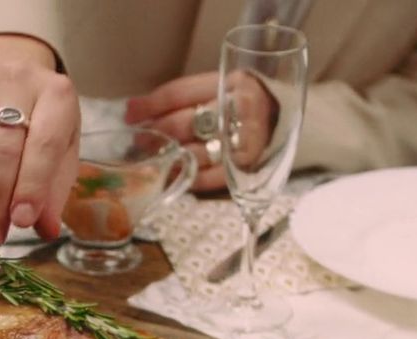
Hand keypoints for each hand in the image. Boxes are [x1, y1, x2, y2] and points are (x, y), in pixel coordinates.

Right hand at [0, 35, 80, 245]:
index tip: (20, 222)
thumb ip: (54, 188)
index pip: (44, 144)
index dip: (31, 185)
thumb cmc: (39, 116)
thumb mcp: (61, 147)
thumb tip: (45, 229)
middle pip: (0, 148)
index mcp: (56, 94)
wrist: (6, 64)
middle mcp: (15, 79)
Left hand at [125, 71, 277, 192]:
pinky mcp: (247, 167)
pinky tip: (176, 175)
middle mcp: (239, 109)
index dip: (149, 105)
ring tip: (156, 159)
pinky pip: (210, 177)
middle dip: (156, 134)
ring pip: (195, 152)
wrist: (286, 120)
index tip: (130, 114)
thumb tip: (135, 108)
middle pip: (185, 123)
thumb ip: (186, 97)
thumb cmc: (243, 103)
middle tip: (141, 140)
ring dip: (169, 158)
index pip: (179, 93)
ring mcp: (245, 140)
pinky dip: (189, 178)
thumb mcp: (222, 87)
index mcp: (230, 82)